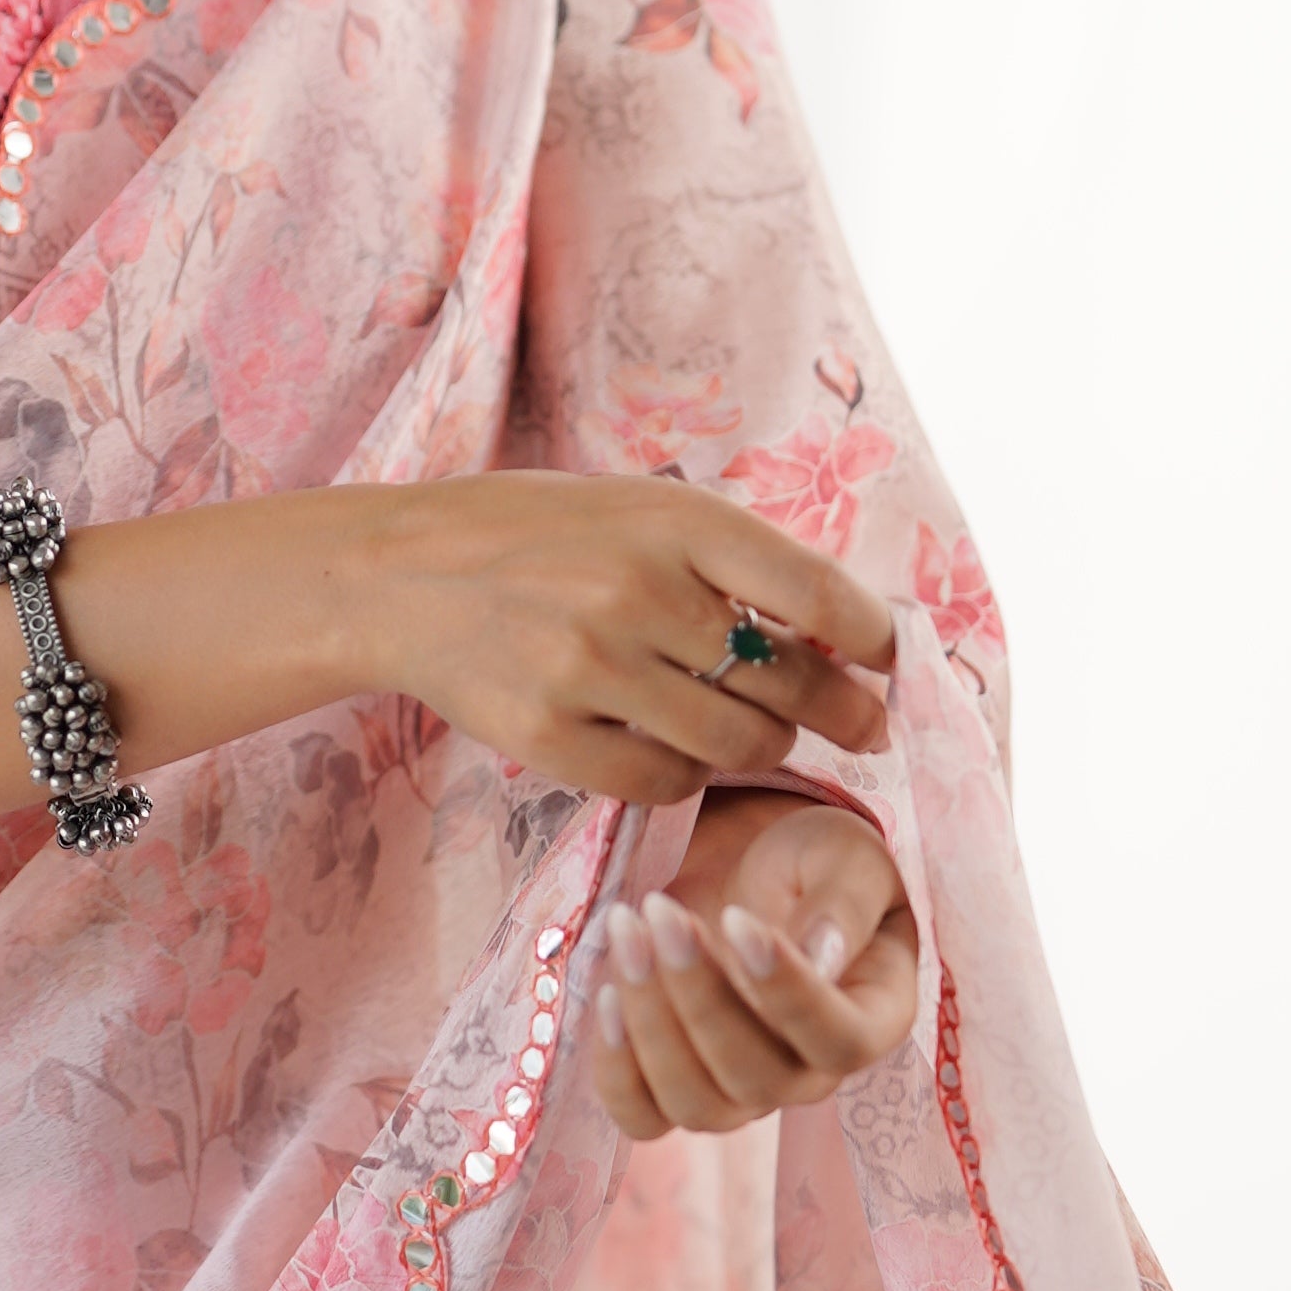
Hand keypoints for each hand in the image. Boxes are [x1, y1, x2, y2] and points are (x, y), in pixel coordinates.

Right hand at [369, 477, 893, 808]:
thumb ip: (728, 560)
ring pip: (736, 742)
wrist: (402, 575)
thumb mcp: (638, 509)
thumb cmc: (537, 537)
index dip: (871, 638)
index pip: (814, 590)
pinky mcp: (548, 735)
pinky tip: (677, 752)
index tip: (888, 661)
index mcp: (673, 521)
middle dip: (842, 711)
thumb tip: (839, 631)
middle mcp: (637, 591)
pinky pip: (664, 782)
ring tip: (759, 736)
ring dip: (763, 747)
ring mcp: (589, 667)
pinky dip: (687, 776)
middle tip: (862, 726)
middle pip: (787, 680)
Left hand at [583, 792, 916, 1143]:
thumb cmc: (810, 864)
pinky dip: (616, 1069)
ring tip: (625, 932)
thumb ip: (843, 902)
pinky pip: (642, 1116)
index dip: (789, 993)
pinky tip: (606, 993)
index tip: (736, 918)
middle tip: (658, 911)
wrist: (746, 871)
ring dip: (649, 1022)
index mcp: (873, 1017)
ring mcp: (741, 1093)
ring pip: (695, 1103)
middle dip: (698, 994)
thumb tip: (819, 957)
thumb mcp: (842, 856)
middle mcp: (810, 1073)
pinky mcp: (673, 1091)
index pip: (842, 1041)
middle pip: (758, 1077)